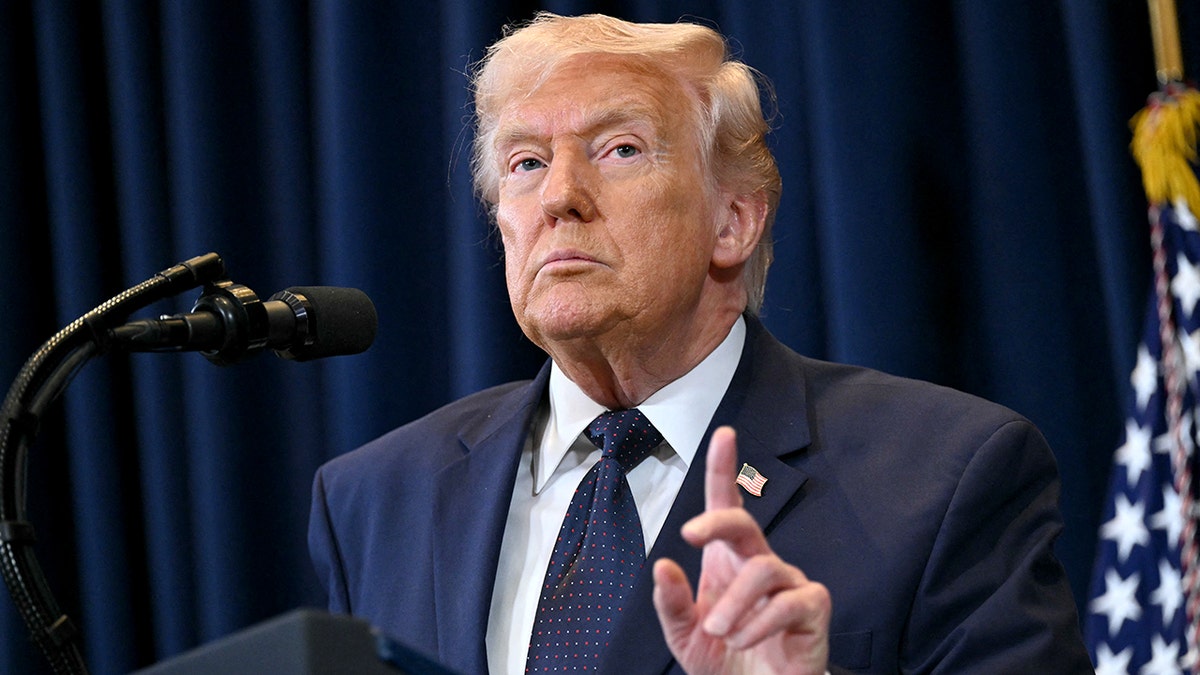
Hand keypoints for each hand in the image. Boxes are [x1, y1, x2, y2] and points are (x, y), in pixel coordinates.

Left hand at [651, 426, 830, 674]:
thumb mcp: (684, 635)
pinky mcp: (812, 609)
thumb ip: (671, 602)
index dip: (725, 468)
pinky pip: (789, 602)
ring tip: (720, 631)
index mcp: (726, 561)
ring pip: (763, 569)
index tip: (724, 435)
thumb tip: (662, 564)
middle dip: (717, 520)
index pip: (727, 506)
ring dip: (734, 602)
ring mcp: (789, 583)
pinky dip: (760, 623)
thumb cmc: (725, 660)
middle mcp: (758, 563)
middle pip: (744, 522)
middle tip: (690, 535)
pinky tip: (744, 640)